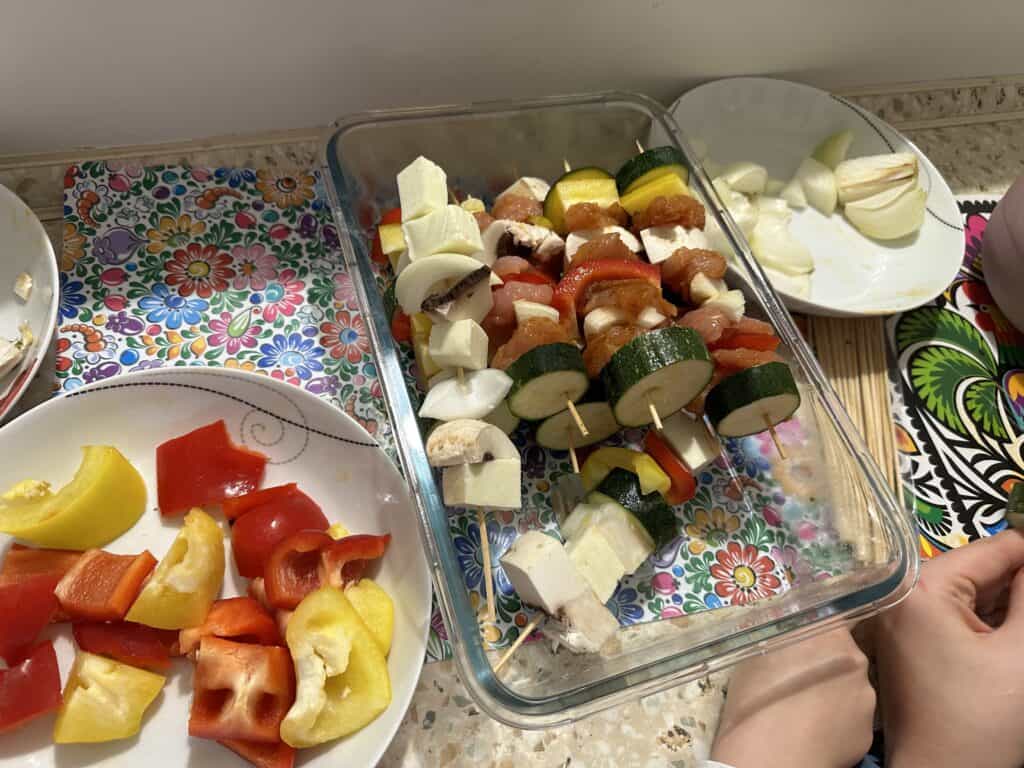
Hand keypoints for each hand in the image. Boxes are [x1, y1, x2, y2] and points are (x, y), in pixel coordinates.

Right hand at [709, 628, 874, 767]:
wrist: (772, 754)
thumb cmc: (758, 696)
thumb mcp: (758, 651)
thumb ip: (781, 635)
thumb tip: (786, 628)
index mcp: (830, 634)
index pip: (837, 617)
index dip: (822, 627)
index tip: (808, 638)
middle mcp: (857, 662)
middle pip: (845, 654)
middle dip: (826, 661)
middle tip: (799, 676)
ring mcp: (867, 698)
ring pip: (850, 687)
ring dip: (833, 692)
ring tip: (805, 708)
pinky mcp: (868, 731)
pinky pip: (852, 717)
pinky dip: (837, 721)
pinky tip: (814, 730)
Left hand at [875, 529, 1023, 767]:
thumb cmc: (981, 720)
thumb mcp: (1021, 653)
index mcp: (922, 586)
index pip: (994, 549)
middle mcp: (905, 595)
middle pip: (984, 572)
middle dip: (1021, 585)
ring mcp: (907, 621)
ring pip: (977, 597)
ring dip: (1012, 608)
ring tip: (1017, 639)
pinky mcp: (916, 647)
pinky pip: (964, 621)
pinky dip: (995, 626)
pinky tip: (1013, 640)